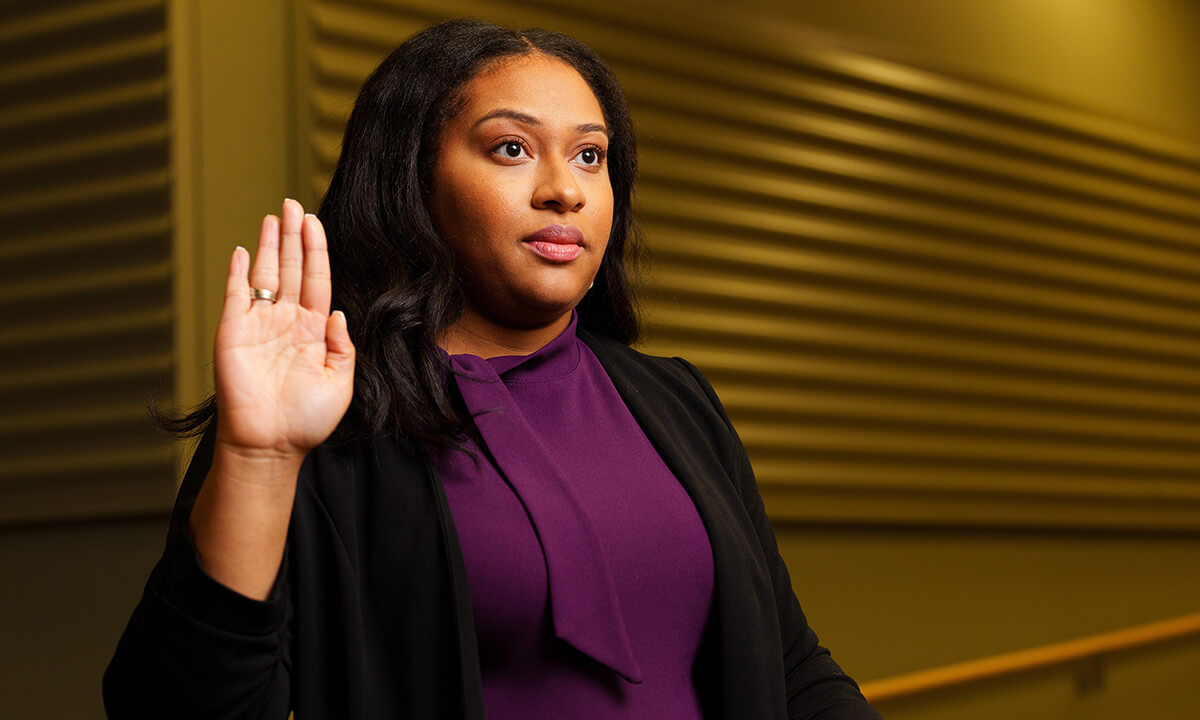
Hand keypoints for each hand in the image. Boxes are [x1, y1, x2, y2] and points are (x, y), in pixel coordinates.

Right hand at [212, 199, 354, 460]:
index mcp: (314, 331)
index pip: (318, 280)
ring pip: (266, 273)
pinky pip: (236, 294)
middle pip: (293, 268)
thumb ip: (343, 347)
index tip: (315, 223)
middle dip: (294, 235)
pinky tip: (243, 249)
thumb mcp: (340, 383)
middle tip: (294, 204)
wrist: (269, 444)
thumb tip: (339, 313)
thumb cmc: (306, 420)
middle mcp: (286, 322)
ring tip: (275, 214)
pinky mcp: (232, 331)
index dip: (317, 250)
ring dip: (270, 244)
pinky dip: (238, 271)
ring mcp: (259, 324)